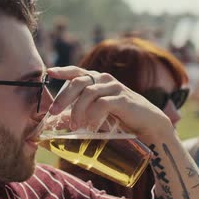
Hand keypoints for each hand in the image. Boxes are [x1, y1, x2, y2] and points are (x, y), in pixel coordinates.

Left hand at [46, 66, 172, 142]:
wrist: (148, 126)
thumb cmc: (122, 120)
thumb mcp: (99, 113)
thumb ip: (82, 112)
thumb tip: (58, 122)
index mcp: (99, 80)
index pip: (78, 71)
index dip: (63, 71)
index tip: (49, 73)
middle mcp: (106, 80)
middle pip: (78, 82)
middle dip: (63, 97)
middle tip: (54, 112)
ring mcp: (115, 88)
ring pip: (88, 93)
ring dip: (77, 111)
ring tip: (75, 126)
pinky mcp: (123, 99)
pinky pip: (102, 104)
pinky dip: (93, 116)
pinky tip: (91, 127)